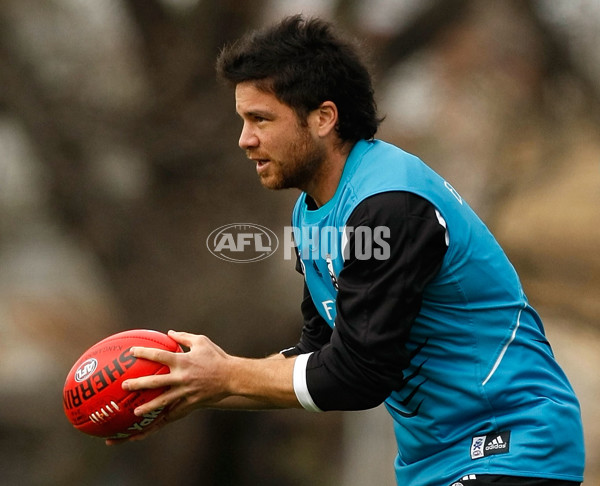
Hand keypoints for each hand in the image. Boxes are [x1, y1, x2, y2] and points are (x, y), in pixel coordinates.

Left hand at [105, 330, 232, 444]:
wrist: (232, 377)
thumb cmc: (217, 357)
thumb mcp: (201, 341)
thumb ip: (184, 337)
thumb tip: (169, 333)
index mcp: (182, 361)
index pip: (158, 355)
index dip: (144, 352)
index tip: (132, 352)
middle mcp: (181, 377)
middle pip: (155, 382)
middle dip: (138, 384)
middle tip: (125, 385)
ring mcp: (186, 392)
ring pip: (163, 401)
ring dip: (148, 407)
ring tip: (136, 412)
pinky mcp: (191, 403)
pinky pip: (176, 411)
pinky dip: (165, 417)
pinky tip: (155, 424)